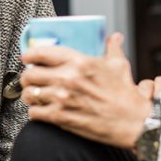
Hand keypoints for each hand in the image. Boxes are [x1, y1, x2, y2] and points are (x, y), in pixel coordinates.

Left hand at [20, 33, 160, 147]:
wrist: (133, 123)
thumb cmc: (125, 94)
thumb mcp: (119, 66)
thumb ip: (112, 48)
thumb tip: (114, 37)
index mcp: (79, 62)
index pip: (41, 52)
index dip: (29, 55)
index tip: (28, 58)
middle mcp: (67, 78)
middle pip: (30, 74)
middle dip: (27, 77)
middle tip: (31, 79)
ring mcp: (62, 98)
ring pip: (29, 94)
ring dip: (30, 95)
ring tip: (35, 95)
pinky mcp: (61, 117)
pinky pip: (34, 113)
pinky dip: (35, 112)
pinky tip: (41, 110)